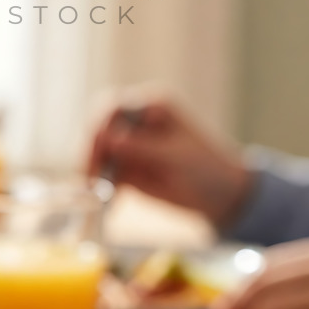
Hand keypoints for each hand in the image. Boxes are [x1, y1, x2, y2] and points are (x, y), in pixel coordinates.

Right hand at [87, 89, 251, 226]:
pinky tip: (108, 201)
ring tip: (95, 192)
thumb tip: (108, 139)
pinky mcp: (125, 170)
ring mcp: (128, 147)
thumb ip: (142, 147)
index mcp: (152, 107)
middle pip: (99, 128)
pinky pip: (103, 175)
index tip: (99, 151)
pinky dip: (101, 187)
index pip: (114, 108)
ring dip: (92, 171)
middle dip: (91, 151)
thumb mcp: (175, 155)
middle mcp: (135, 123)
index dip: (101, 127)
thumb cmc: (206, 167)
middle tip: (90, 176)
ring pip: (97, 153)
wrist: (218, 196)